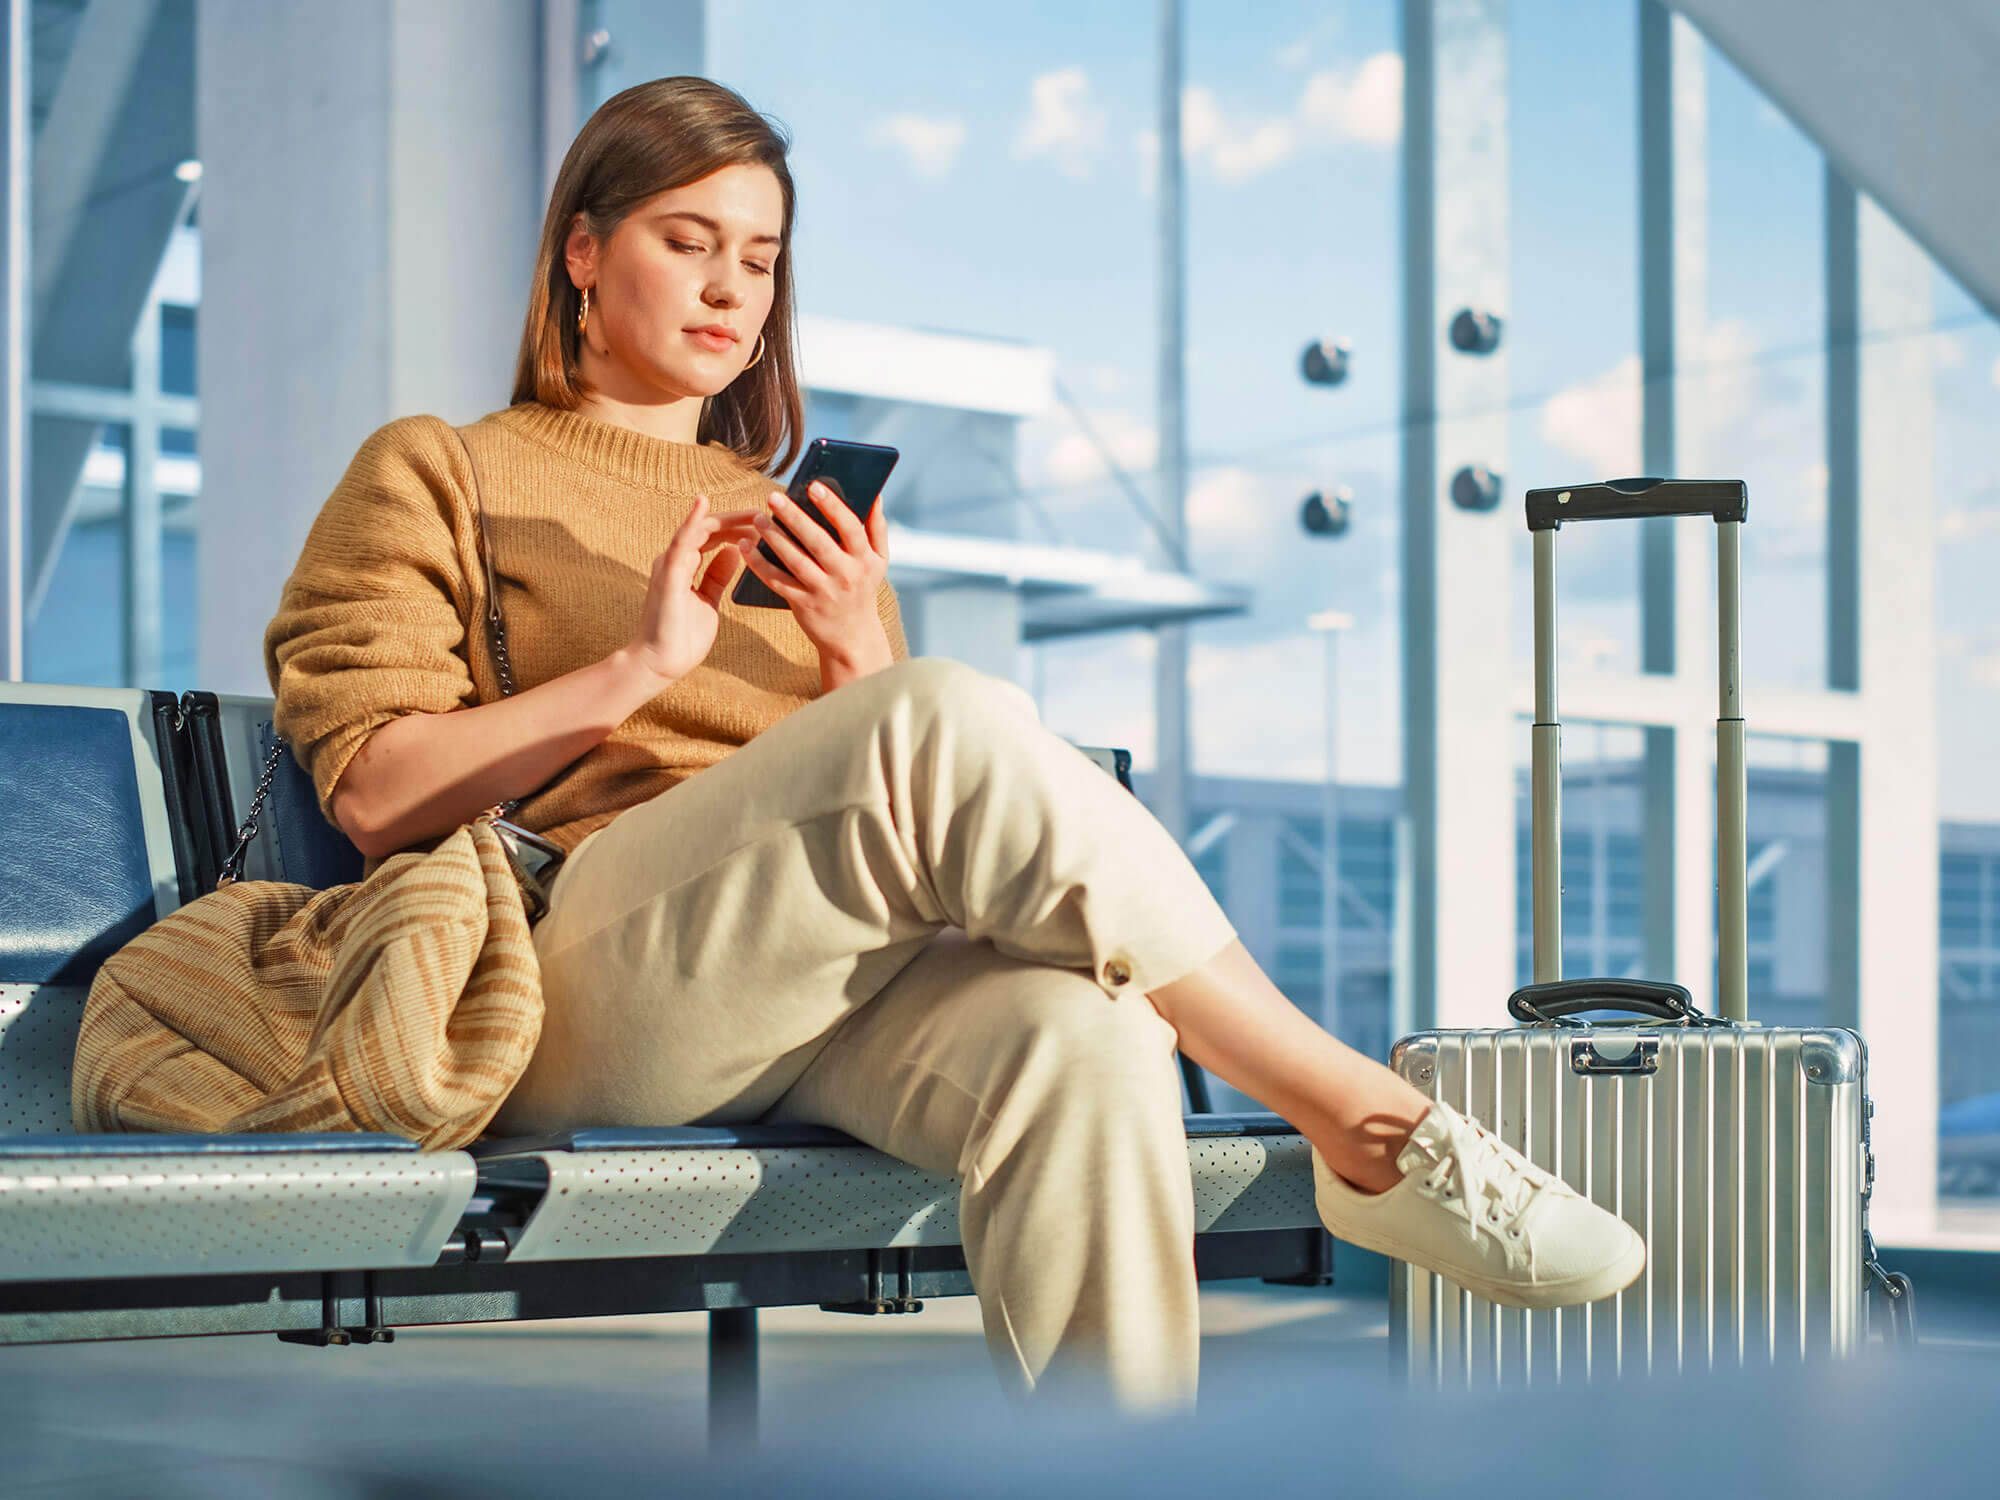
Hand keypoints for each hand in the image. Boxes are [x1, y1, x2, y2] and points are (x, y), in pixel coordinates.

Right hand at [624, 495, 761, 683]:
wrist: (660, 663)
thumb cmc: (681, 636)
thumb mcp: (708, 600)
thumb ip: (717, 576)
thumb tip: (734, 554)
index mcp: (685, 566)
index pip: (714, 536)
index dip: (738, 528)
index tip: (765, 526)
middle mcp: (676, 560)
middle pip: (709, 529)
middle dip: (738, 520)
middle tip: (766, 515)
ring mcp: (670, 565)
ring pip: (699, 529)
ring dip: (727, 520)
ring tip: (754, 513)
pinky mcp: (668, 574)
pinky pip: (680, 542)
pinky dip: (691, 521)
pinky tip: (703, 503)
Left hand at [737, 482, 892, 664]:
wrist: (852, 638)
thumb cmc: (863, 589)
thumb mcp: (879, 562)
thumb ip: (877, 528)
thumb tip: (875, 494)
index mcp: (864, 559)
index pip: (850, 528)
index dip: (832, 506)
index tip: (813, 486)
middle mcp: (845, 575)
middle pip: (818, 542)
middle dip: (794, 517)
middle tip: (773, 497)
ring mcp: (823, 592)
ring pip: (795, 561)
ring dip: (774, 538)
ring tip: (758, 518)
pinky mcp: (803, 605)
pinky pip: (778, 582)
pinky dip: (759, 565)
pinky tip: (746, 547)